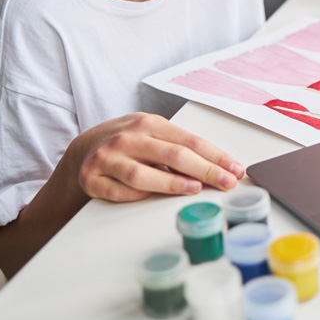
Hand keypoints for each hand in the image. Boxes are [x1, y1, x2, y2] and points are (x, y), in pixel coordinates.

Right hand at [71, 112, 244, 202]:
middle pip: (172, 155)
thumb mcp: (152, 135)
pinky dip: (135, 195)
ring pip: (142, 174)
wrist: (83, 149)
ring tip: (194, 188)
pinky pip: (118, 191)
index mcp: (149, 123)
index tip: (235, 170)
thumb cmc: (128, 144)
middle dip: (204, 170)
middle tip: (226, 182)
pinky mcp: (92, 178)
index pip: (189, 141)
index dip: (216, 157)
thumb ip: (179, 149)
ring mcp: (108, 158)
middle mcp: (128, 138)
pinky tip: (151, 196)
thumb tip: (218, 168)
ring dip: (170, 182)